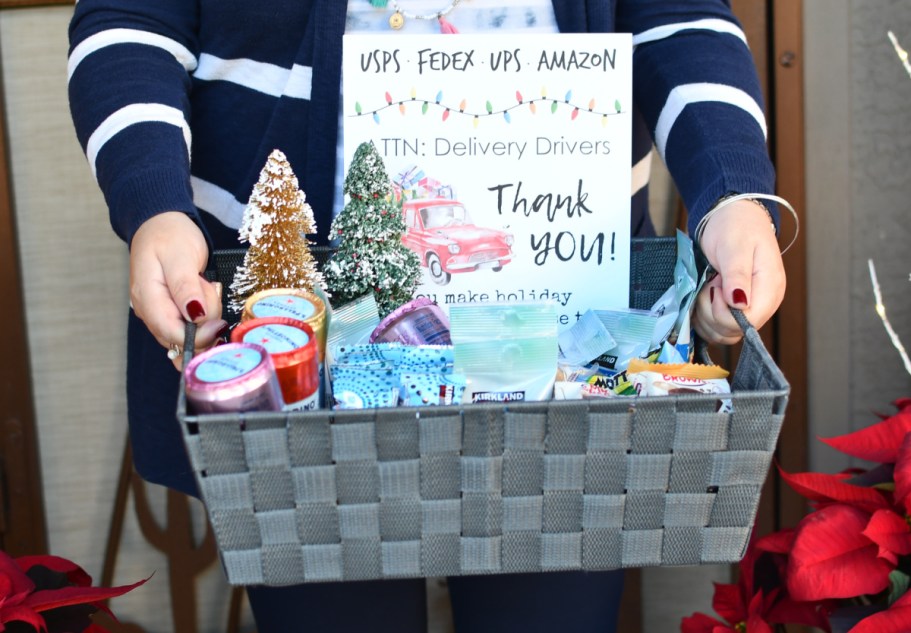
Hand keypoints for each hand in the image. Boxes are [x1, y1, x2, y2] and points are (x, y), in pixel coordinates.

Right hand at [130, 212, 226, 368]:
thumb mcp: (181, 257)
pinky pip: (191, 324)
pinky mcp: (170, 311)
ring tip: (202, 283)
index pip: (172, 335)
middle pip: (182, 338)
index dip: (199, 336)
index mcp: (148, 299)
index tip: (220, 323)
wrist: (161, 223)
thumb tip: (196, 317)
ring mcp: (158, 313)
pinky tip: (202, 292)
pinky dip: (203, 312)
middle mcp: (150, 312)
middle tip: (207, 288)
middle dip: (205, 322)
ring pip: (190, 333)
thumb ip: (186, 288)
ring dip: (206, 314)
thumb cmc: (170, 236)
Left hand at [693, 199, 785, 344]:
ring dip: (705, 315)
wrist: (732, 216)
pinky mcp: (735, 310)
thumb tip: (739, 304)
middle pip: (733, 331)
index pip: (747, 322)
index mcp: (770, 289)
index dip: (723, 312)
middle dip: (711, 312)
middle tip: (709, 284)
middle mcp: (763, 304)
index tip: (715, 286)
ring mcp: (749, 309)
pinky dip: (703, 317)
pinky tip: (704, 296)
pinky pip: (717, 328)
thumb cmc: (735, 227)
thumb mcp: (734, 248)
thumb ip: (736, 275)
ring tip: (708, 287)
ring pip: (722, 334)